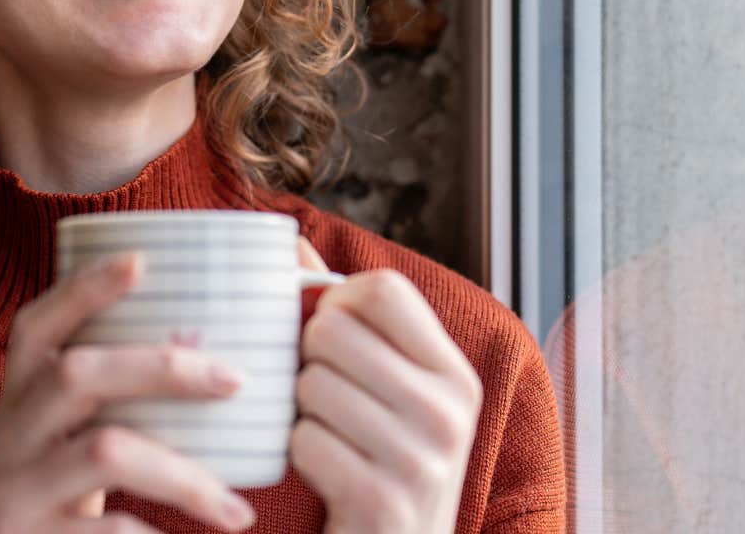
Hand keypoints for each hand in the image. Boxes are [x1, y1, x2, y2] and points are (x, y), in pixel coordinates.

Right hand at [0, 251, 259, 533]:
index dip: (82, 289)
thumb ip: (114, 411)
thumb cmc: (65, 514)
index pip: (34, 328)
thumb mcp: (70, 453)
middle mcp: (2, 442)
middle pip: (77, 373)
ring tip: (236, 511)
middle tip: (235, 380)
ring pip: (105, 450)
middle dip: (163, 367)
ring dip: (184, 475)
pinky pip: (109, 531)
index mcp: (17, 406)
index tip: (141, 260)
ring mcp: (7, 494)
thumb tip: (215, 361)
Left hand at [290, 237, 482, 532]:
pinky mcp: (382, 500)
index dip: (337, 301)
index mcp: (455, 373)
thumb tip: (289, 244)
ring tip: (331, 436)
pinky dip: (300, 456)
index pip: (382, 287)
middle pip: (332, 329)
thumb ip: (347, 315)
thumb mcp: (389, 390)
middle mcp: (449, 411)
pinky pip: (303, 440)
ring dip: (302, 412)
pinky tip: (328, 474)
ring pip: (311, 384)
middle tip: (326, 395)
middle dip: (308, 360)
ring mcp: (420, 458)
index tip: (332, 333)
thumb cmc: (382, 462)